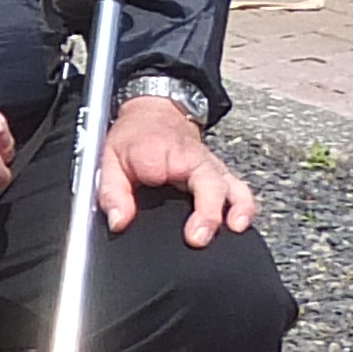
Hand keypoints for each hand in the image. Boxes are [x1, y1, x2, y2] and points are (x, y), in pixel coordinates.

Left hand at [102, 93, 258, 244]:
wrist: (156, 113)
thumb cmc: (135, 137)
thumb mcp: (108, 159)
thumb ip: (111, 192)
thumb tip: (118, 221)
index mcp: (161, 153)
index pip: (161, 171)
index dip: (155, 189)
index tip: (153, 217)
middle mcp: (194, 160)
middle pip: (210, 183)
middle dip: (208, 212)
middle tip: (197, 238)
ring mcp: (212, 168)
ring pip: (234, 186)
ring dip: (239, 208)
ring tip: (235, 228)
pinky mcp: (222, 177)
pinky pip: (239, 192)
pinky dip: (243, 208)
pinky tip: (239, 225)